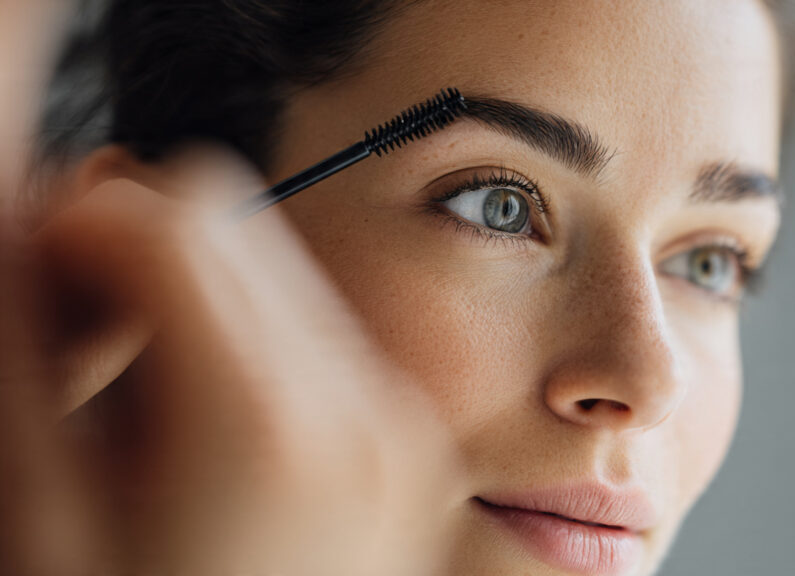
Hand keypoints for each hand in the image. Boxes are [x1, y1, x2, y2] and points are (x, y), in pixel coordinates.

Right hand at [0, 10, 461, 570]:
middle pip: (231, 212)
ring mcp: (397, 421)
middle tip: (85, 321)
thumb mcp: (52, 516)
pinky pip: (326, 327)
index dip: (77, 217)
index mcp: (269, 422)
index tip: (36, 265)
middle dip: (141, 238)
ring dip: (196, 286)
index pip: (168, 214)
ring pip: (281, 260)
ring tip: (151, 388)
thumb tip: (36, 210)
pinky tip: (212, 416)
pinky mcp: (406, 436)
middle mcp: (361, 405)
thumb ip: (38, 351)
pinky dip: (252, 335)